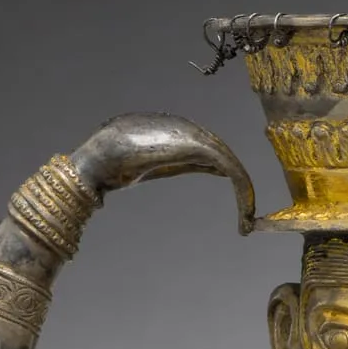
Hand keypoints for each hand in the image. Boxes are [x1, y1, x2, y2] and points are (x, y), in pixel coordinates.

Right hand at [70, 114, 256, 231]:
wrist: (100, 158)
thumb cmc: (114, 164)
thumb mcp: (148, 166)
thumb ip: (170, 165)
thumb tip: (188, 174)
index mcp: (173, 130)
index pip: (209, 149)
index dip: (224, 173)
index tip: (236, 200)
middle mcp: (185, 127)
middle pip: (222, 153)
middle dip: (239, 184)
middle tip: (247, 217)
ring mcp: (191, 133)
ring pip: (228, 160)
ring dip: (244, 192)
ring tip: (247, 221)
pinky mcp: (198, 146)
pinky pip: (229, 167)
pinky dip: (242, 190)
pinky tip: (244, 214)